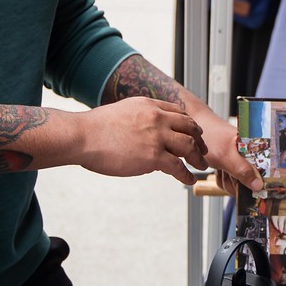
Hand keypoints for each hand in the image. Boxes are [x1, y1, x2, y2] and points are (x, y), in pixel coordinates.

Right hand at [76, 95, 204, 182]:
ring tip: (200, 165)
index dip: (188, 124)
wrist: (83, 136)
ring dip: (197, 157)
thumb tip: (144, 130)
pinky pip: (178, 167)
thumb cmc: (96, 128)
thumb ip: (139, 118)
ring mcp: (157, 137)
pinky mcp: (154, 156)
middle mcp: (157, 118)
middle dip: (198, 139)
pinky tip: (190, 179)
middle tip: (202, 148)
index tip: (192, 132)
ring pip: (188, 146)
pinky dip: (187, 174)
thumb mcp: (122, 112)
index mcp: (149, 105)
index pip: (177, 112)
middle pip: (189, 126)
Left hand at [188, 104, 263, 191]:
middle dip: (237, 182)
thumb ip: (242, 171)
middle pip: (252, 180)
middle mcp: (252, 154)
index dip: (260, 182)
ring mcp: (242, 160)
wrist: (193, 132)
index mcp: (256, 147)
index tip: (250, 188)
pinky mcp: (233, 165)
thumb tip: (259, 185)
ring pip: (240, 183)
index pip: (267, 170)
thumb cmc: (210, 136)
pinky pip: (231, 180)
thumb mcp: (226, 156)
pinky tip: (218, 170)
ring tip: (220, 168)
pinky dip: (223, 179)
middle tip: (227, 172)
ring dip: (228, 180)